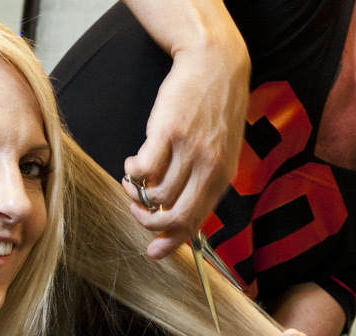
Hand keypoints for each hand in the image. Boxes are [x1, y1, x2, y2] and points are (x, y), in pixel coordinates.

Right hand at [121, 3, 249, 259]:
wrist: (214, 64)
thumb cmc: (214, 108)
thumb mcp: (221, 149)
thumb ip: (204, 180)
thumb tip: (178, 212)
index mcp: (222, 176)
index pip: (196, 221)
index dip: (171, 241)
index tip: (153, 251)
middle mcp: (209, 167)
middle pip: (176, 215)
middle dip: (150, 222)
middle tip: (137, 211)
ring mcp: (189, 151)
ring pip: (156, 194)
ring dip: (137, 193)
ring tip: (133, 180)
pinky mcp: (167, 134)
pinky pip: (143, 169)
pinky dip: (132, 172)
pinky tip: (132, 162)